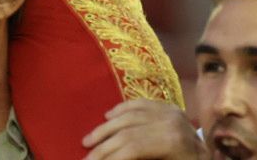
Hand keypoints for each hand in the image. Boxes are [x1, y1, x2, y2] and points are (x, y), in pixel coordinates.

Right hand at [81, 99, 206, 159]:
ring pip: (130, 114)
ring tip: (88, 140)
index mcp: (171, 142)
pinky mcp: (172, 108)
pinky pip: (142, 103)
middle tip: (84, 157)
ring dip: (106, 127)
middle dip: (101, 145)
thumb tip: (114, 157)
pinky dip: (123, 108)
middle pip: (126, 131)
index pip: (129, 147)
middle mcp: (170, 122)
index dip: (106, 157)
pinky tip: (108, 116)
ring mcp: (171, 112)